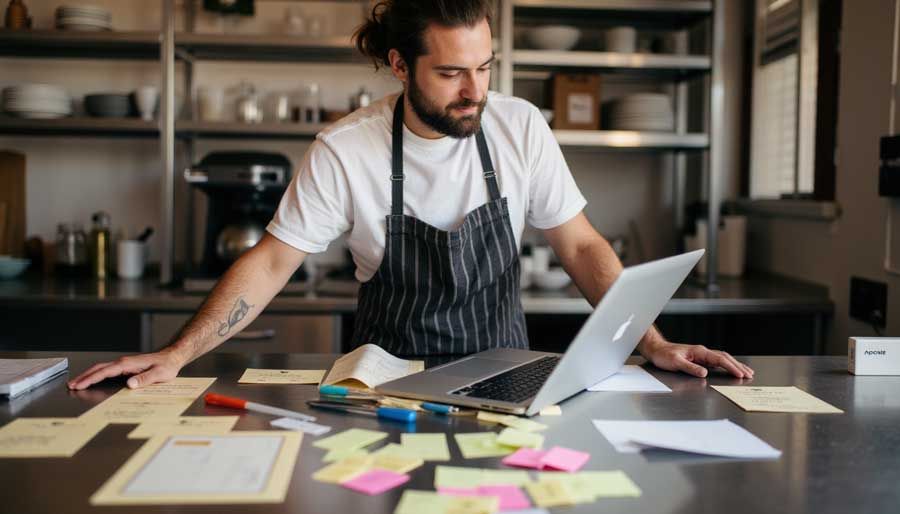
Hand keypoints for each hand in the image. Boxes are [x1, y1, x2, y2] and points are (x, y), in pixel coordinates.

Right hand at [67, 348, 187, 389]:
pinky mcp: (126, 367)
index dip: (91, 379)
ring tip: (76, 384)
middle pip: (99, 368)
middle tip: (71, 385)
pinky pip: (107, 371)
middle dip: (84, 377)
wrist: (172, 357)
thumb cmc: (167, 366)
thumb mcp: (159, 374)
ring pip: (101, 369)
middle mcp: (123, 362)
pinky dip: (96, 375)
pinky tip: (92, 380)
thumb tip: (130, 384)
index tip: (80, 385)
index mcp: (128, 364)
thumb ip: (145, 379)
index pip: (105, 372)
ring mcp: (124, 364)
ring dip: (88, 375)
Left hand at [642, 340, 753, 378]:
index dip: (731, 367)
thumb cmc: (664, 355)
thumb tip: (704, 373)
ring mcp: (701, 354)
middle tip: (750, 374)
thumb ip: (690, 368)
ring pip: (723, 358)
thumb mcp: (675, 362)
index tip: (740, 374)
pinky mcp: (699, 358)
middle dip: (738, 366)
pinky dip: (727, 365)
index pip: (719, 359)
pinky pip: (717, 361)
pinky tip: (731, 369)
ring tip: (746, 371)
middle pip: (725, 357)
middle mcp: (702, 352)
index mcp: (699, 351)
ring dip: (735, 365)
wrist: (656, 349)